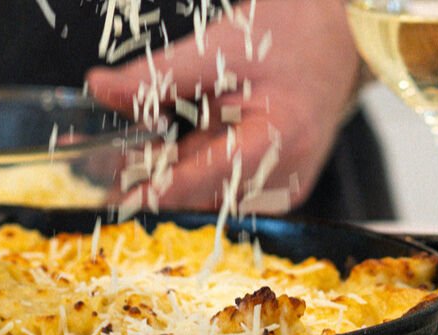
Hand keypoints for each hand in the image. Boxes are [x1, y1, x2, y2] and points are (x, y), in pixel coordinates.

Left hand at [86, 0, 361, 213]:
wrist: (343, 31)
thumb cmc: (296, 31)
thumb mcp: (221, 47)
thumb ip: (158, 75)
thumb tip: (101, 87)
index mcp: (279, 139)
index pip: (203, 177)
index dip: (154, 191)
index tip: (113, 199)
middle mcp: (285, 173)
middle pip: (201, 194)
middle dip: (149, 185)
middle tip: (95, 179)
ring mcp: (281, 180)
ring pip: (206, 191)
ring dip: (163, 179)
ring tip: (113, 165)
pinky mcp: (272, 177)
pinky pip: (218, 180)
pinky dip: (185, 168)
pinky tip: (149, 157)